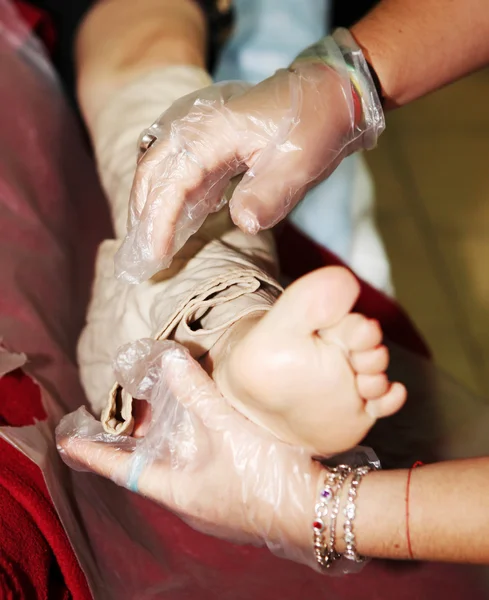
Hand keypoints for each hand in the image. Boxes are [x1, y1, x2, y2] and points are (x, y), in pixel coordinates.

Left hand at [56, 339, 321, 567]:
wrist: (318, 508)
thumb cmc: (266, 477)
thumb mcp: (227, 429)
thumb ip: (198, 393)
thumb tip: (169, 358)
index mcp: (178, 490)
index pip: (123, 470)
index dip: (94, 453)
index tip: (67, 442)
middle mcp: (190, 499)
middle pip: (150, 467)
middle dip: (133, 442)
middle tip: (120, 415)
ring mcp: (213, 499)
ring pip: (176, 467)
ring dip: (162, 442)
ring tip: (153, 416)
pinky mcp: (234, 492)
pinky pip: (199, 467)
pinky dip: (189, 445)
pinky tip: (200, 427)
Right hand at [114, 30, 383, 282]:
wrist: (327, 96)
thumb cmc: (314, 127)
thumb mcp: (298, 165)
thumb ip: (268, 195)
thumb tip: (243, 224)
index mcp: (213, 131)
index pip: (172, 179)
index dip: (160, 218)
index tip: (156, 253)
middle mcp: (198, 127)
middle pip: (152, 170)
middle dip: (143, 212)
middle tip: (143, 252)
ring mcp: (202, 130)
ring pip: (160, 167)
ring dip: (151, 202)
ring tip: (149, 238)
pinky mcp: (211, 140)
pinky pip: (179, 166)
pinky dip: (170, 193)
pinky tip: (174, 218)